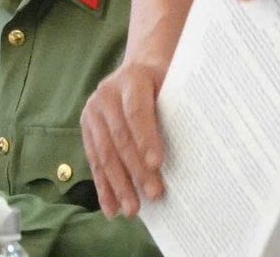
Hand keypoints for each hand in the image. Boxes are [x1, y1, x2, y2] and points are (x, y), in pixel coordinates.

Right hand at [81, 59, 165, 216]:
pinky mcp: (86, 127)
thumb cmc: (163, 82)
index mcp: (132, 79)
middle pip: (120, 137)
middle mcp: (106, 94)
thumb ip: (176, 112)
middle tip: (154, 194)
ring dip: (118, 185)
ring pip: (105, 153)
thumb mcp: (172, 86)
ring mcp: (93, 111)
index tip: (158, 164)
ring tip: (132, 210)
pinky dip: (103, 186)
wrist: (138, 68)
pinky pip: (94, 161)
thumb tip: (194, 153)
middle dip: (136, 170)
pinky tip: (111, 208)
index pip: (137, 111)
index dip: (146, 138)